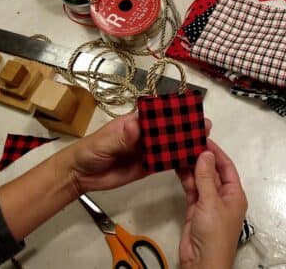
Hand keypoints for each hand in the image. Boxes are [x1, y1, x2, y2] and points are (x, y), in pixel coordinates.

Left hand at [55, 114, 211, 194]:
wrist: (80, 175)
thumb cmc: (89, 151)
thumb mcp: (104, 142)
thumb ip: (121, 136)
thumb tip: (137, 125)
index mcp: (135, 122)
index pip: (157, 114)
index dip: (174, 112)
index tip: (190, 111)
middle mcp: (144, 134)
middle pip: (168, 129)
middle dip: (186, 127)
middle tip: (206, 127)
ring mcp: (147, 150)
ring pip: (170, 145)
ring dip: (185, 144)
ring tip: (205, 142)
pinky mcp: (148, 166)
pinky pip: (165, 162)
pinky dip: (178, 161)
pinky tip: (192, 161)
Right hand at [177, 140, 247, 268]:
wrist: (202, 261)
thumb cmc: (214, 232)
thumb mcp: (211, 202)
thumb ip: (206, 177)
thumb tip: (205, 153)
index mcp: (235, 194)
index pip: (226, 167)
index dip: (216, 152)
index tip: (203, 138)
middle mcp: (223, 196)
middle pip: (212, 172)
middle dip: (201, 158)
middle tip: (187, 141)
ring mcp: (208, 203)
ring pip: (200, 179)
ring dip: (191, 167)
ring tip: (179, 150)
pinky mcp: (195, 209)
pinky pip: (192, 189)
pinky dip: (185, 179)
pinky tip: (177, 166)